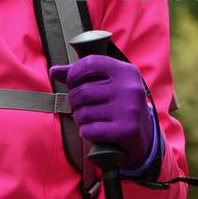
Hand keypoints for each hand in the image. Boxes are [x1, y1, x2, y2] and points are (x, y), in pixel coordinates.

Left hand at [50, 54, 155, 171]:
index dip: (74, 73)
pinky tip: (94, 131)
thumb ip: (81, 75)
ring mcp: (129, 110)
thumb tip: (53, 71)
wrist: (144, 135)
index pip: (91, 63)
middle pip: (82, 92)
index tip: (72, 83)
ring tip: (88, 119)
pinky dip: (86, 132)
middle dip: (74, 101)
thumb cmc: (118, 105)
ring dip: (79, 118)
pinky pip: (89, 130)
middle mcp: (129, 89)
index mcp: (126, 72)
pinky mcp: (125, 131)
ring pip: (83, 113)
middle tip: (79, 106)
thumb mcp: (108, 85)